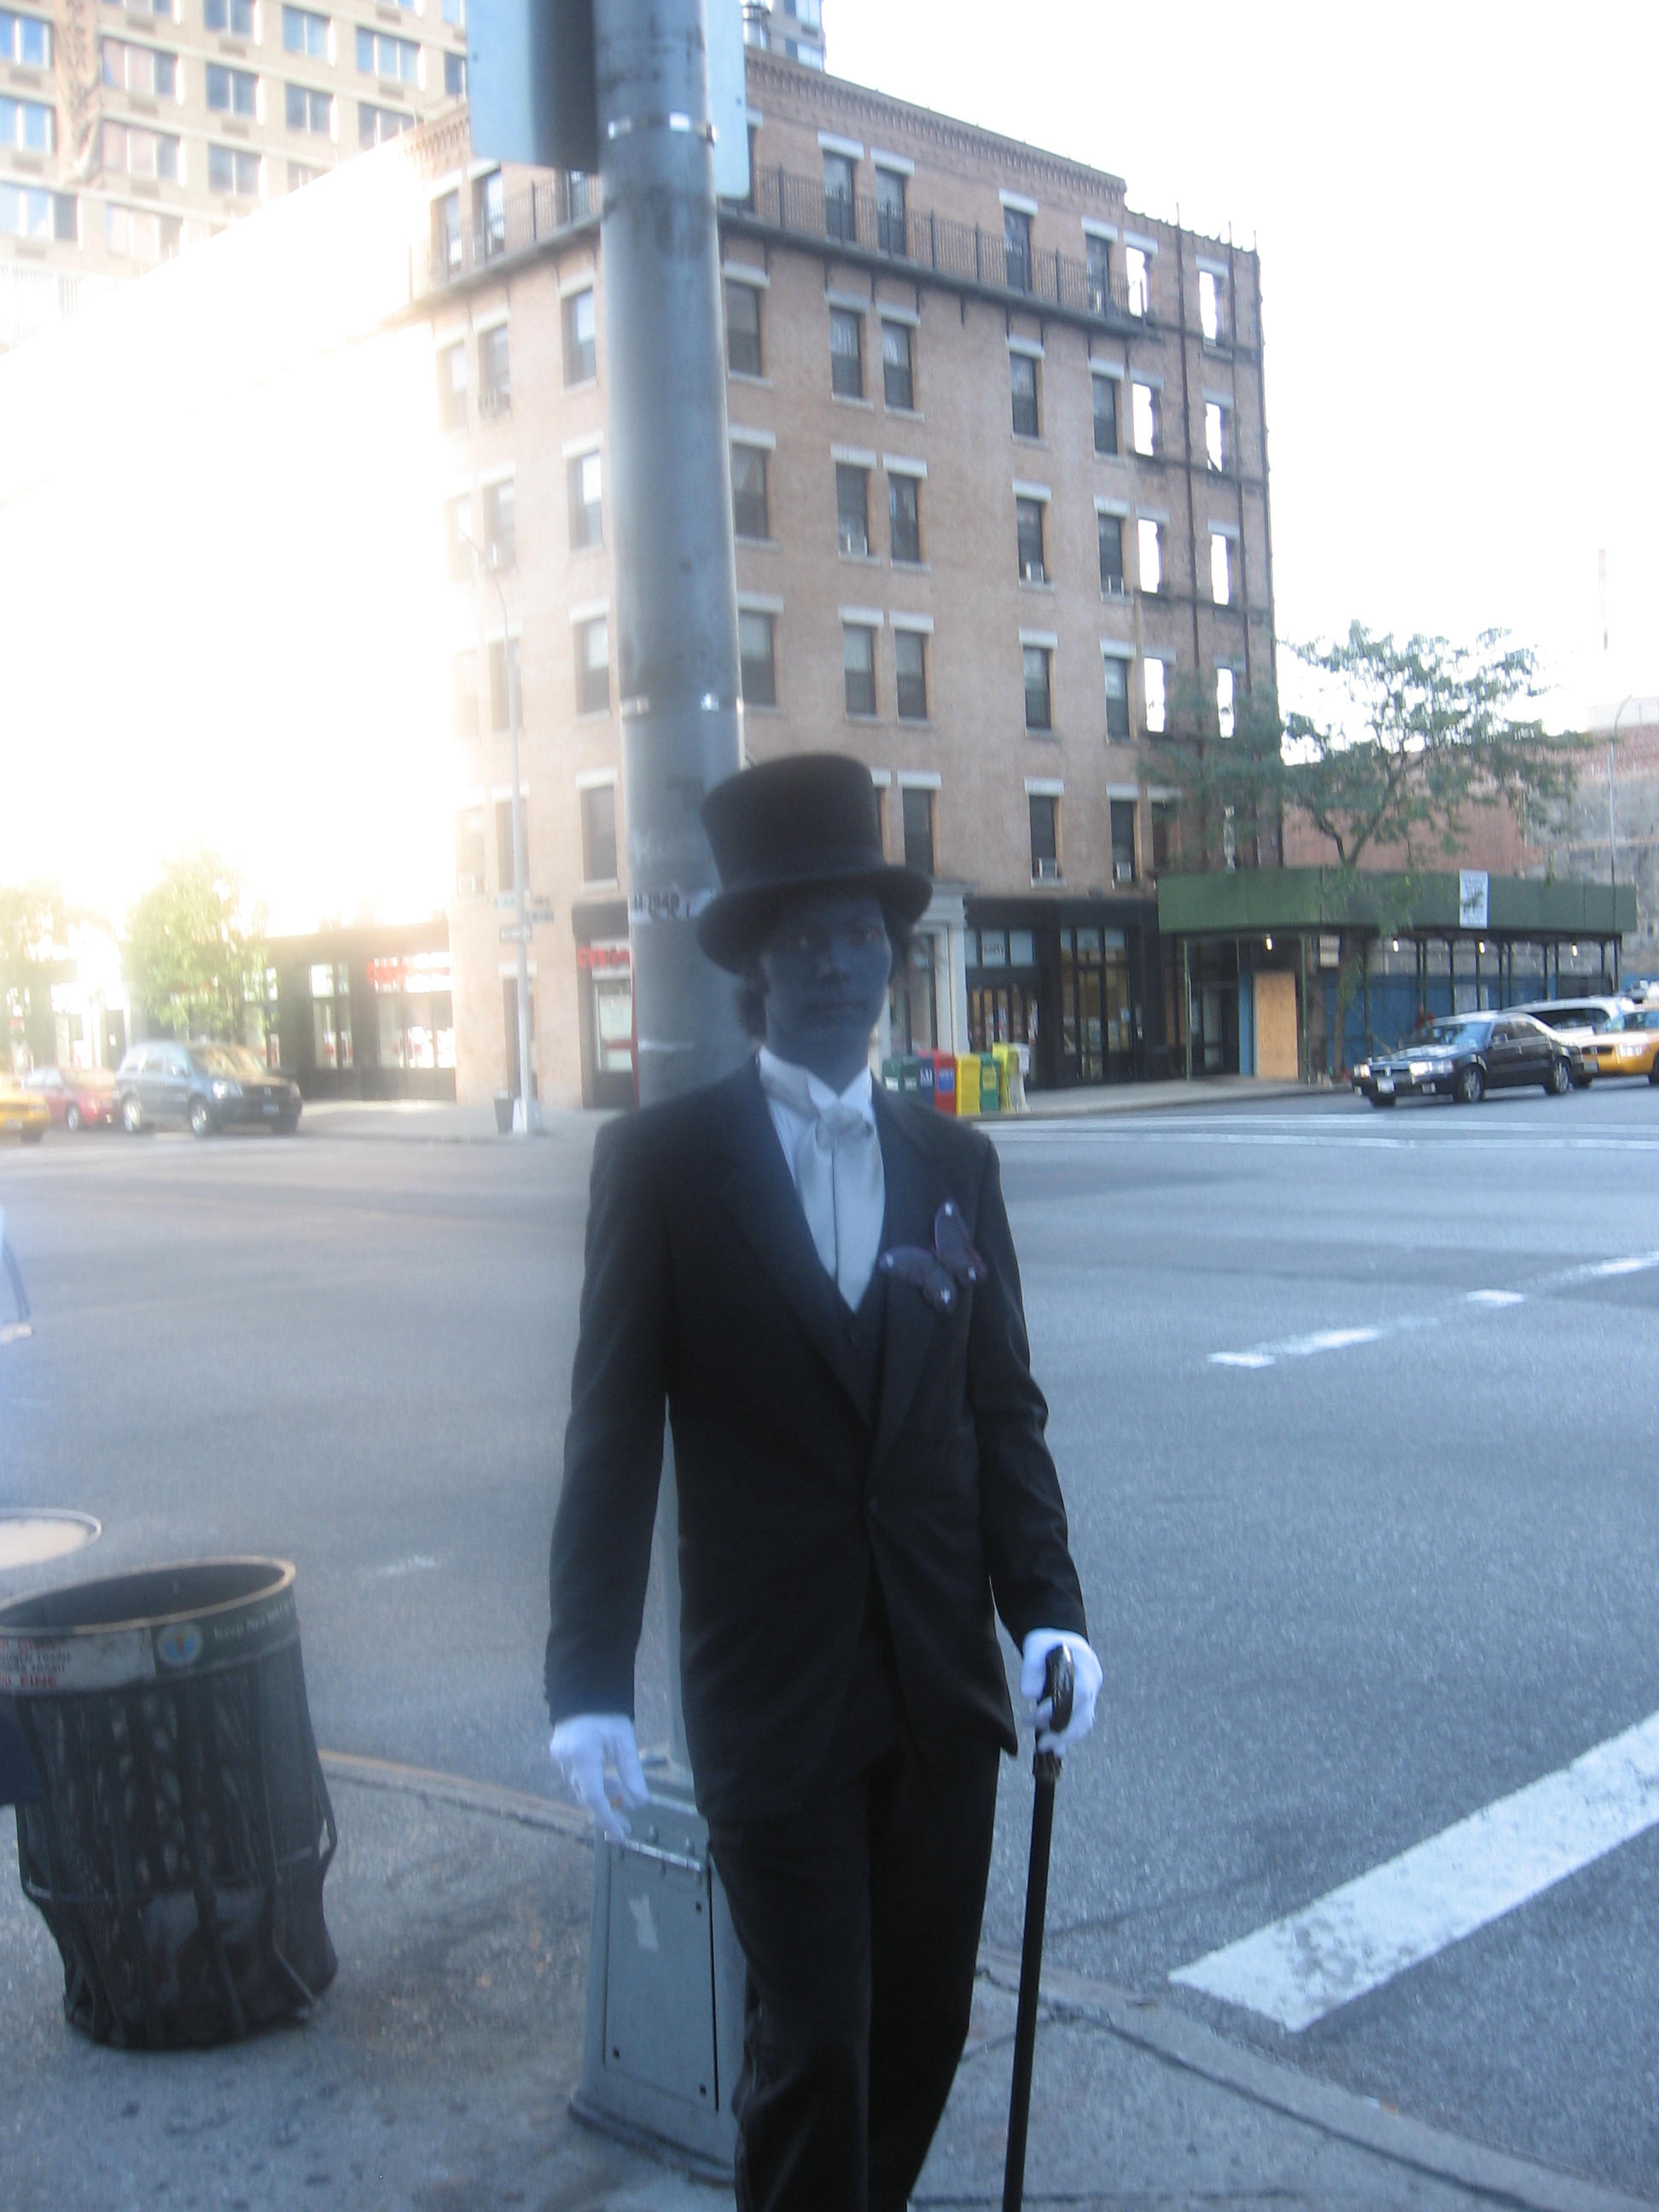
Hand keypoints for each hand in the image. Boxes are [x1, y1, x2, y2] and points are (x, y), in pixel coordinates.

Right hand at [549, 1713, 649, 1842]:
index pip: (594, 1797)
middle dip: (607, 1813)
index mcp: (582, 1755)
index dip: (608, 1819)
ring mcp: (559, 1758)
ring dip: (602, 1798)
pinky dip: (593, 1786)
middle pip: (586, 1797)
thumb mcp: (624, 1741)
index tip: (621, 1836)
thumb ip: (631, 1773)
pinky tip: (610, 1787)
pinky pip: (577, 1779)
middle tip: (627, 1827)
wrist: (583, 1689)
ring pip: (582, 1789)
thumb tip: (641, 1803)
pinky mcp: (559, 1755)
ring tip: (623, 1804)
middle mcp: (566, 1760)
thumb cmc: (606, 1712)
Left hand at [1020, 1630, 1102, 1753]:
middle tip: (1040, 1744)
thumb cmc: (1047, 1641)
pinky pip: (1080, 1725)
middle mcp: (1093, 1682)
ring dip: (1065, 1738)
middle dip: (1063, 1732)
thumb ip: (1031, 1666)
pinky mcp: (1083, 1705)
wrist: (1059, 1640)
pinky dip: (1068, 1738)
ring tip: (1042, 1747)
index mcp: (1086, 1664)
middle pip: (1085, 1713)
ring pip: (1085, 1723)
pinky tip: (1056, 1751)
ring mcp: (1091, 1695)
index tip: (1036, 1716)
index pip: (1079, 1692)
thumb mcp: (1035, 1645)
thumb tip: (1030, 1694)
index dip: (1060, 1708)